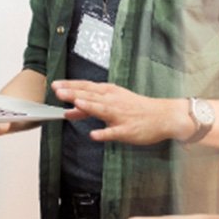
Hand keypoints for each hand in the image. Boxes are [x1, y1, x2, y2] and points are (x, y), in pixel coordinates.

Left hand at [51, 80, 187, 143]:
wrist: (163, 116)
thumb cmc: (136, 109)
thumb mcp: (112, 103)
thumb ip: (88, 108)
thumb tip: (68, 110)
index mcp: (109, 93)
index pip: (86, 87)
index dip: (70, 85)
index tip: (55, 84)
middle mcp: (113, 101)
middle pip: (91, 96)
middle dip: (74, 93)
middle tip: (58, 90)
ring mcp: (120, 116)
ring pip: (102, 110)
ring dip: (88, 106)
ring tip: (75, 104)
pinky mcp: (127, 130)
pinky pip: (114, 132)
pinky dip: (104, 133)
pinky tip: (94, 135)